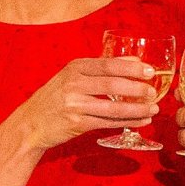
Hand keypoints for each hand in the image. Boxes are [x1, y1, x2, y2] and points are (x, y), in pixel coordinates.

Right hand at [12, 57, 159, 152]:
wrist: (30, 123)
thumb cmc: (55, 98)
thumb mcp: (71, 77)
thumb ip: (98, 70)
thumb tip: (133, 61)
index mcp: (74, 68)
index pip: (108, 64)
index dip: (132, 67)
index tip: (150, 70)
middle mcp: (74, 84)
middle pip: (113, 85)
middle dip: (137, 89)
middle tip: (153, 92)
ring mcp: (75, 105)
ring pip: (114, 107)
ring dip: (137, 109)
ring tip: (154, 109)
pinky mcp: (78, 124)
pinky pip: (109, 123)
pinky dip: (129, 122)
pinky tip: (142, 121)